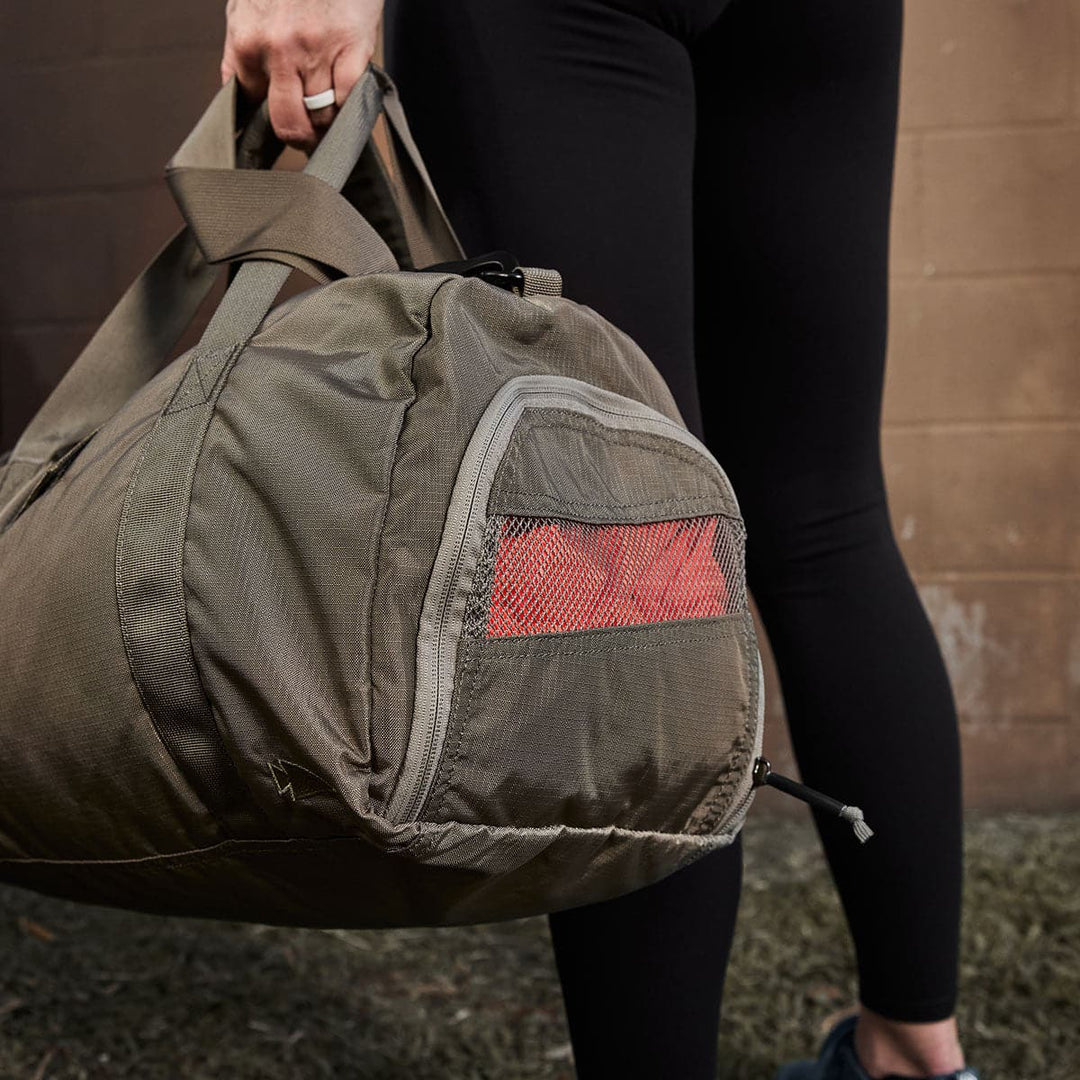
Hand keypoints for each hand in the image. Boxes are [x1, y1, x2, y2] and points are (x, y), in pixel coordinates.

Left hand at [222, 0, 384, 153]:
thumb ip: (242, 54)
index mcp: (247, 44)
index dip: (269, 123)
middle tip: (309, 136)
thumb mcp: (247, 9)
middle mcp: (278, 50)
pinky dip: (351, 106)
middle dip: (300, 138)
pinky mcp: (351, 46)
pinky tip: (347, 95)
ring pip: (322, 117)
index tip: (280, 127)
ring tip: (330, 112)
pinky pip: (350, 100)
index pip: (253, 109)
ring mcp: (316, 50)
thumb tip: (241, 96)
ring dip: (328, 123)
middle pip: (289, 124)